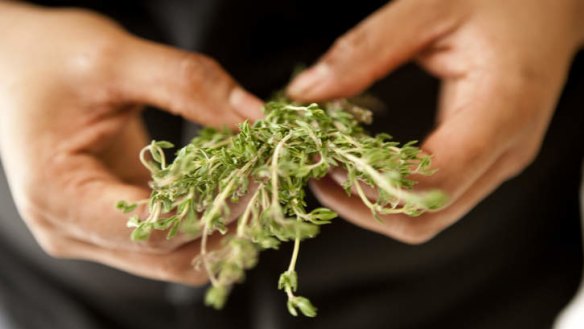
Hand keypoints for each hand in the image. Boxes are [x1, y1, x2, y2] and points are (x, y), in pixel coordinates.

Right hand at [0, 3, 261, 282]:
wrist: (16, 62)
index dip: (217, 206)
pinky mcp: (116, 221)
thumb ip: (187, 83)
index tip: (263, 171)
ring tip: (258, 181)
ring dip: (225, 227)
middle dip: (230, 222)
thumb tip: (254, 116)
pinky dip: (209, 218)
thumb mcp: (114, 57)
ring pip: (179, 257)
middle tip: (271, 176)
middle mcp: (75, 230)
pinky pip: (173, 238)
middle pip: (173, 256)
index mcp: (60, 196)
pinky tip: (234, 185)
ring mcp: (96, 232)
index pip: (155, 228)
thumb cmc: (47, 57)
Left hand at [287, 0, 583, 243]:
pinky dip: (391, 191)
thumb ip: (367, 50)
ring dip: (372, 203)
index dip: (368, 180)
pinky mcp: (485, 161)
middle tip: (317, 169)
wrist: (552, 6)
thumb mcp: (431, 7)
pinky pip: (434, 197)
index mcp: (500, 113)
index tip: (324, 157)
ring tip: (332, 167)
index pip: (429, 181)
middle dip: (361, 204)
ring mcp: (497, 163)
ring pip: (428, 217)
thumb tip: (308, 92)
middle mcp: (503, 153)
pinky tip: (362, 163)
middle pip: (425, 216)